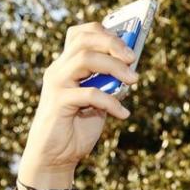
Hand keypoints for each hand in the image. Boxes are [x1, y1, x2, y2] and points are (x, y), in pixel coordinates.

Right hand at [18, 22, 137, 187]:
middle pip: (84, 41)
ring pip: (86, 59)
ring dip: (115, 67)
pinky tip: (123, 114)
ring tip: (133, 81)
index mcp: (67, 65)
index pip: (80, 34)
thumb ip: (109, 85)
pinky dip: (112, 102)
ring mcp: (57, 84)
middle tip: (134, 59)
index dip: (105, 33)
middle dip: (113, 45)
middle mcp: (59, 70)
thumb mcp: (99, 102)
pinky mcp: (58, 102)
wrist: (56, 156)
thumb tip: (132, 70)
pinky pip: (90, 93)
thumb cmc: (78, 127)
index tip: (129, 46)